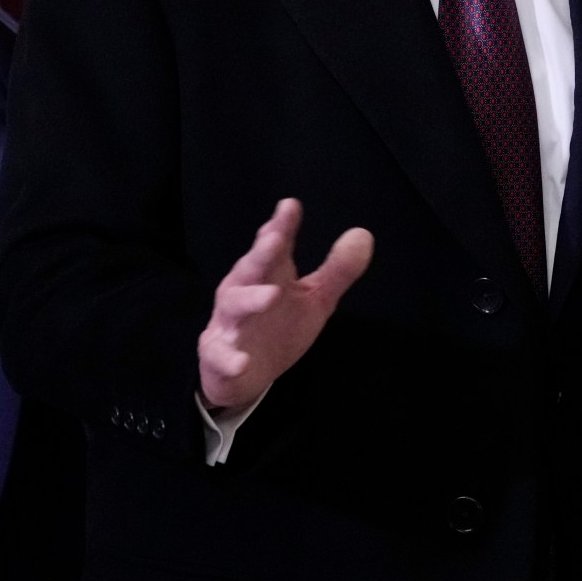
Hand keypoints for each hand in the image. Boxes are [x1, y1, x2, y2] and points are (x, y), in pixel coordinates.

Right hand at [198, 198, 372, 410]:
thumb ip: (337, 269)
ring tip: (270, 296)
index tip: (290, 206)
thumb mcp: (314, 299)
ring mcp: (229, 322)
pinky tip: (240, 362)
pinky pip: (220, 355)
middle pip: (252, 268)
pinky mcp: (218, 354)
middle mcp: (244, 290)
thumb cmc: (278, 326)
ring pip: (235, 306)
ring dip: (250, 300)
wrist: (243, 374)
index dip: (282, 226)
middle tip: (275, 240)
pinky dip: (229, 358)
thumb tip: (363, 235)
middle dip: (261, 254)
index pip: (275, 244)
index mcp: (268, 273)